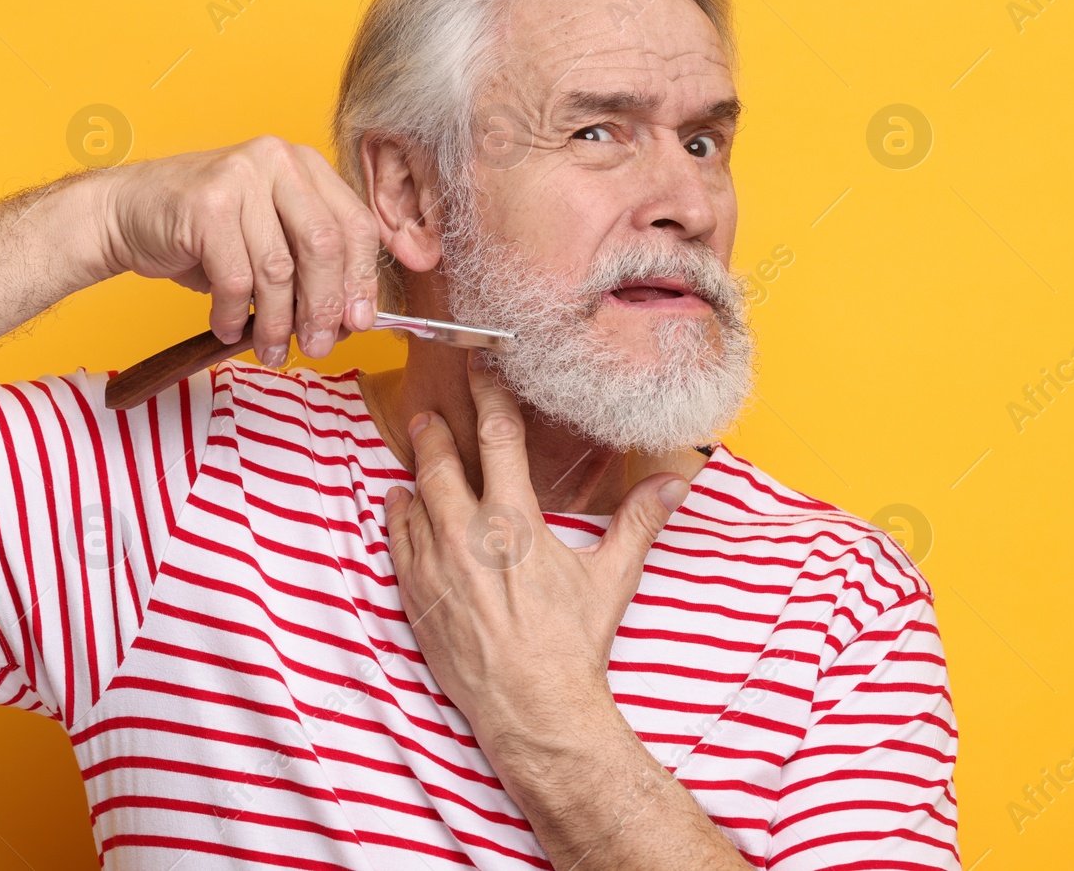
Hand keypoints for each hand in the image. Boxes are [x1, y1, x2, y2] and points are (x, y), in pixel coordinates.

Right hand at [99, 136, 382, 363]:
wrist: (127, 212)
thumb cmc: (203, 231)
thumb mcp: (267, 236)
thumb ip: (308, 264)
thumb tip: (349, 319)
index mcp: (304, 164)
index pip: (354, 224)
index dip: (362, 279)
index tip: (360, 321)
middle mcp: (277, 160)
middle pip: (324, 245)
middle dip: (324, 307)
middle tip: (319, 346)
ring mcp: (241, 177)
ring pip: (278, 270)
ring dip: (277, 322)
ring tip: (270, 348)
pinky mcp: (207, 205)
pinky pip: (236, 279)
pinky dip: (235, 315)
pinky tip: (229, 327)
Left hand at [384, 349, 691, 762]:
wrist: (533, 709)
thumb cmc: (572, 645)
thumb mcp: (610, 578)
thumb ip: (638, 522)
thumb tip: (676, 482)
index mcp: (516, 522)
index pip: (497, 436)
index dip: (487, 394)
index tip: (479, 366)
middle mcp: (467, 535)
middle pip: (440, 460)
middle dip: (435, 429)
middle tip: (431, 410)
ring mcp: (435, 565)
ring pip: (414, 496)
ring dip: (416, 469)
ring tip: (419, 449)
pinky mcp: (415, 594)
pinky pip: (398, 540)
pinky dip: (399, 515)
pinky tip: (401, 503)